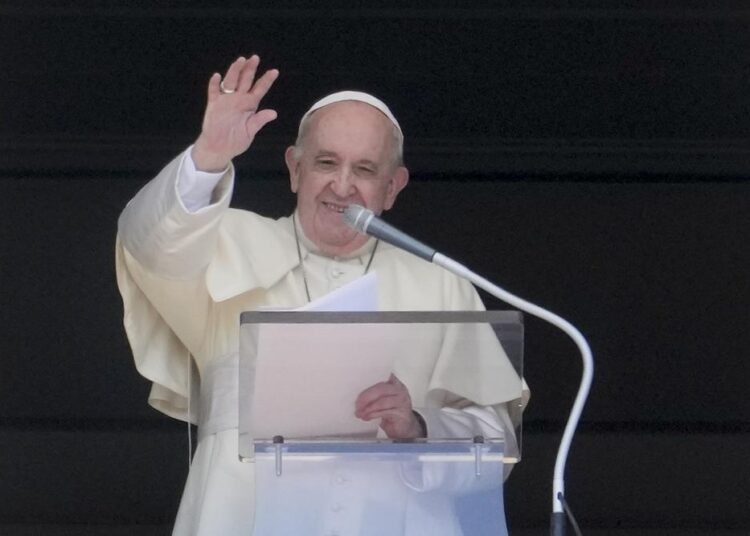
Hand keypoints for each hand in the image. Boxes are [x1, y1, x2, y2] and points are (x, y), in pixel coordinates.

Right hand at [192, 55, 278, 171]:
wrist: (219, 148)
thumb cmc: (236, 140)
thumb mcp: (250, 131)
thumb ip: (259, 120)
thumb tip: (273, 113)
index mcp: (250, 105)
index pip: (260, 89)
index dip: (266, 80)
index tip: (275, 71)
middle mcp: (238, 99)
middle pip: (245, 80)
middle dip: (250, 69)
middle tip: (255, 58)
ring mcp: (226, 100)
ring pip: (231, 81)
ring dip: (235, 71)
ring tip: (240, 60)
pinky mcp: (214, 104)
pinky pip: (214, 91)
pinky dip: (215, 84)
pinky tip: (217, 76)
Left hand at [354, 374, 423, 438]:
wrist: (404, 426)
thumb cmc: (391, 411)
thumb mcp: (382, 399)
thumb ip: (373, 394)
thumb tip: (357, 396)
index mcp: (394, 383)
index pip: (382, 375)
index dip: (370, 378)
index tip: (358, 382)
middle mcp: (399, 390)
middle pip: (380, 389)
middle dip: (366, 397)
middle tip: (357, 404)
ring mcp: (402, 401)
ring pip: (382, 402)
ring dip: (368, 408)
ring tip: (360, 413)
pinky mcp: (402, 413)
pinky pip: (384, 412)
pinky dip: (373, 415)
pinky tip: (367, 417)